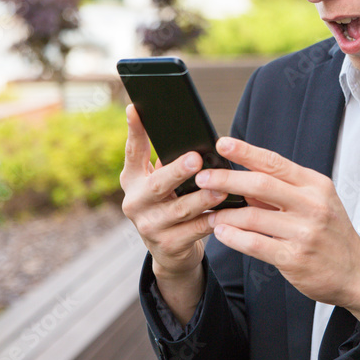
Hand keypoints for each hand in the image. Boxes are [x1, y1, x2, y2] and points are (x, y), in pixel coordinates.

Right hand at [119, 105, 227, 323]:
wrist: (169, 252)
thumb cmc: (169, 204)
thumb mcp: (160, 183)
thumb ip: (166, 162)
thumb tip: (190, 136)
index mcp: (133, 180)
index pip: (133, 151)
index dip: (134, 130)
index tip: (135, 108)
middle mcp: (135, 203)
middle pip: (157, 185)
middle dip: (177, 171)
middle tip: (196, 159)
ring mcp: (149, 227)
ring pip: (179, 210)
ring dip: (202, 198)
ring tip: (221, 188)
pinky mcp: (167, 246)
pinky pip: (194, 231)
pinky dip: (211, 220)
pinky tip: (226, 214)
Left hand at [197, 137, 359, 325]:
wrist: (357, 273)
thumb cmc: (331, 234)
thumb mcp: (315, 203)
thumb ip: (282, 191)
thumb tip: (243, 180)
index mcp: (315, 185)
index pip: (275, 162)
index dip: (246, 152)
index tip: (221, 143)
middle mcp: (312, 205)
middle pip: (260, 185)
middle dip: (226, 179)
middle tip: (202, 178)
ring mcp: (304, 233)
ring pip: (253, 216)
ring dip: (225, 213)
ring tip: (209, 211)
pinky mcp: (295, 258)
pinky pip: (255, 244)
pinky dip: (233, 237)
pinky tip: (221, 232)